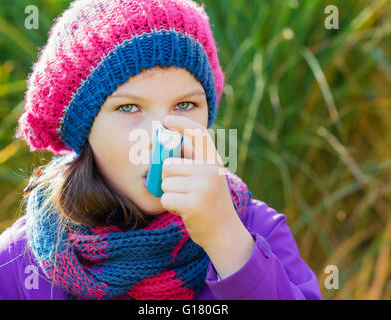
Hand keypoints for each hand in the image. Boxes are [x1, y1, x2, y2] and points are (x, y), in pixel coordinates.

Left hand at [160, 115, 238, 248]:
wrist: (225, 233)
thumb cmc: (211, 204)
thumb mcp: (208, 178)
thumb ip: (193, 162)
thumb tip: (167, 145)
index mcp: (214, 161)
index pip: (198, 134)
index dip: (181, 123)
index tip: (166, 121)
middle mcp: (210, 169)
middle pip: (168, 164)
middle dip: (169, 178)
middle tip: (184, 191)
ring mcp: (203, 186)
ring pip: (165, 182)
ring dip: (170, 194)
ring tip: (187, 201)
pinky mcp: (193, 203)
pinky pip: (166, 198)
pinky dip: (171, 206)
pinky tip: (185, 211)